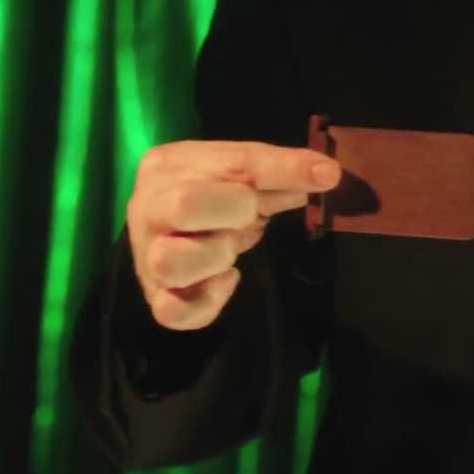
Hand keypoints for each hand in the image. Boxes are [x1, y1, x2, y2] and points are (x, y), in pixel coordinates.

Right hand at [127, 140, 340, 330]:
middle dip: (235, 211)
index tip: (325, 175)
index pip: (234, 162)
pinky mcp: (154, 296)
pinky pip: (171, 312)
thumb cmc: (211, 194)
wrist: (167, 224)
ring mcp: (146, 255)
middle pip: (184, 205)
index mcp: (168, 165)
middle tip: (249, 216)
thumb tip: (327, 173)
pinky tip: (225, 280)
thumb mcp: (244, 175)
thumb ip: (282, 172)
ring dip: (215, 255)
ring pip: (170, 262)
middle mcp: (146, 208)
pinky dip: (206, 302)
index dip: (284, 170)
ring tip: (229, 248)